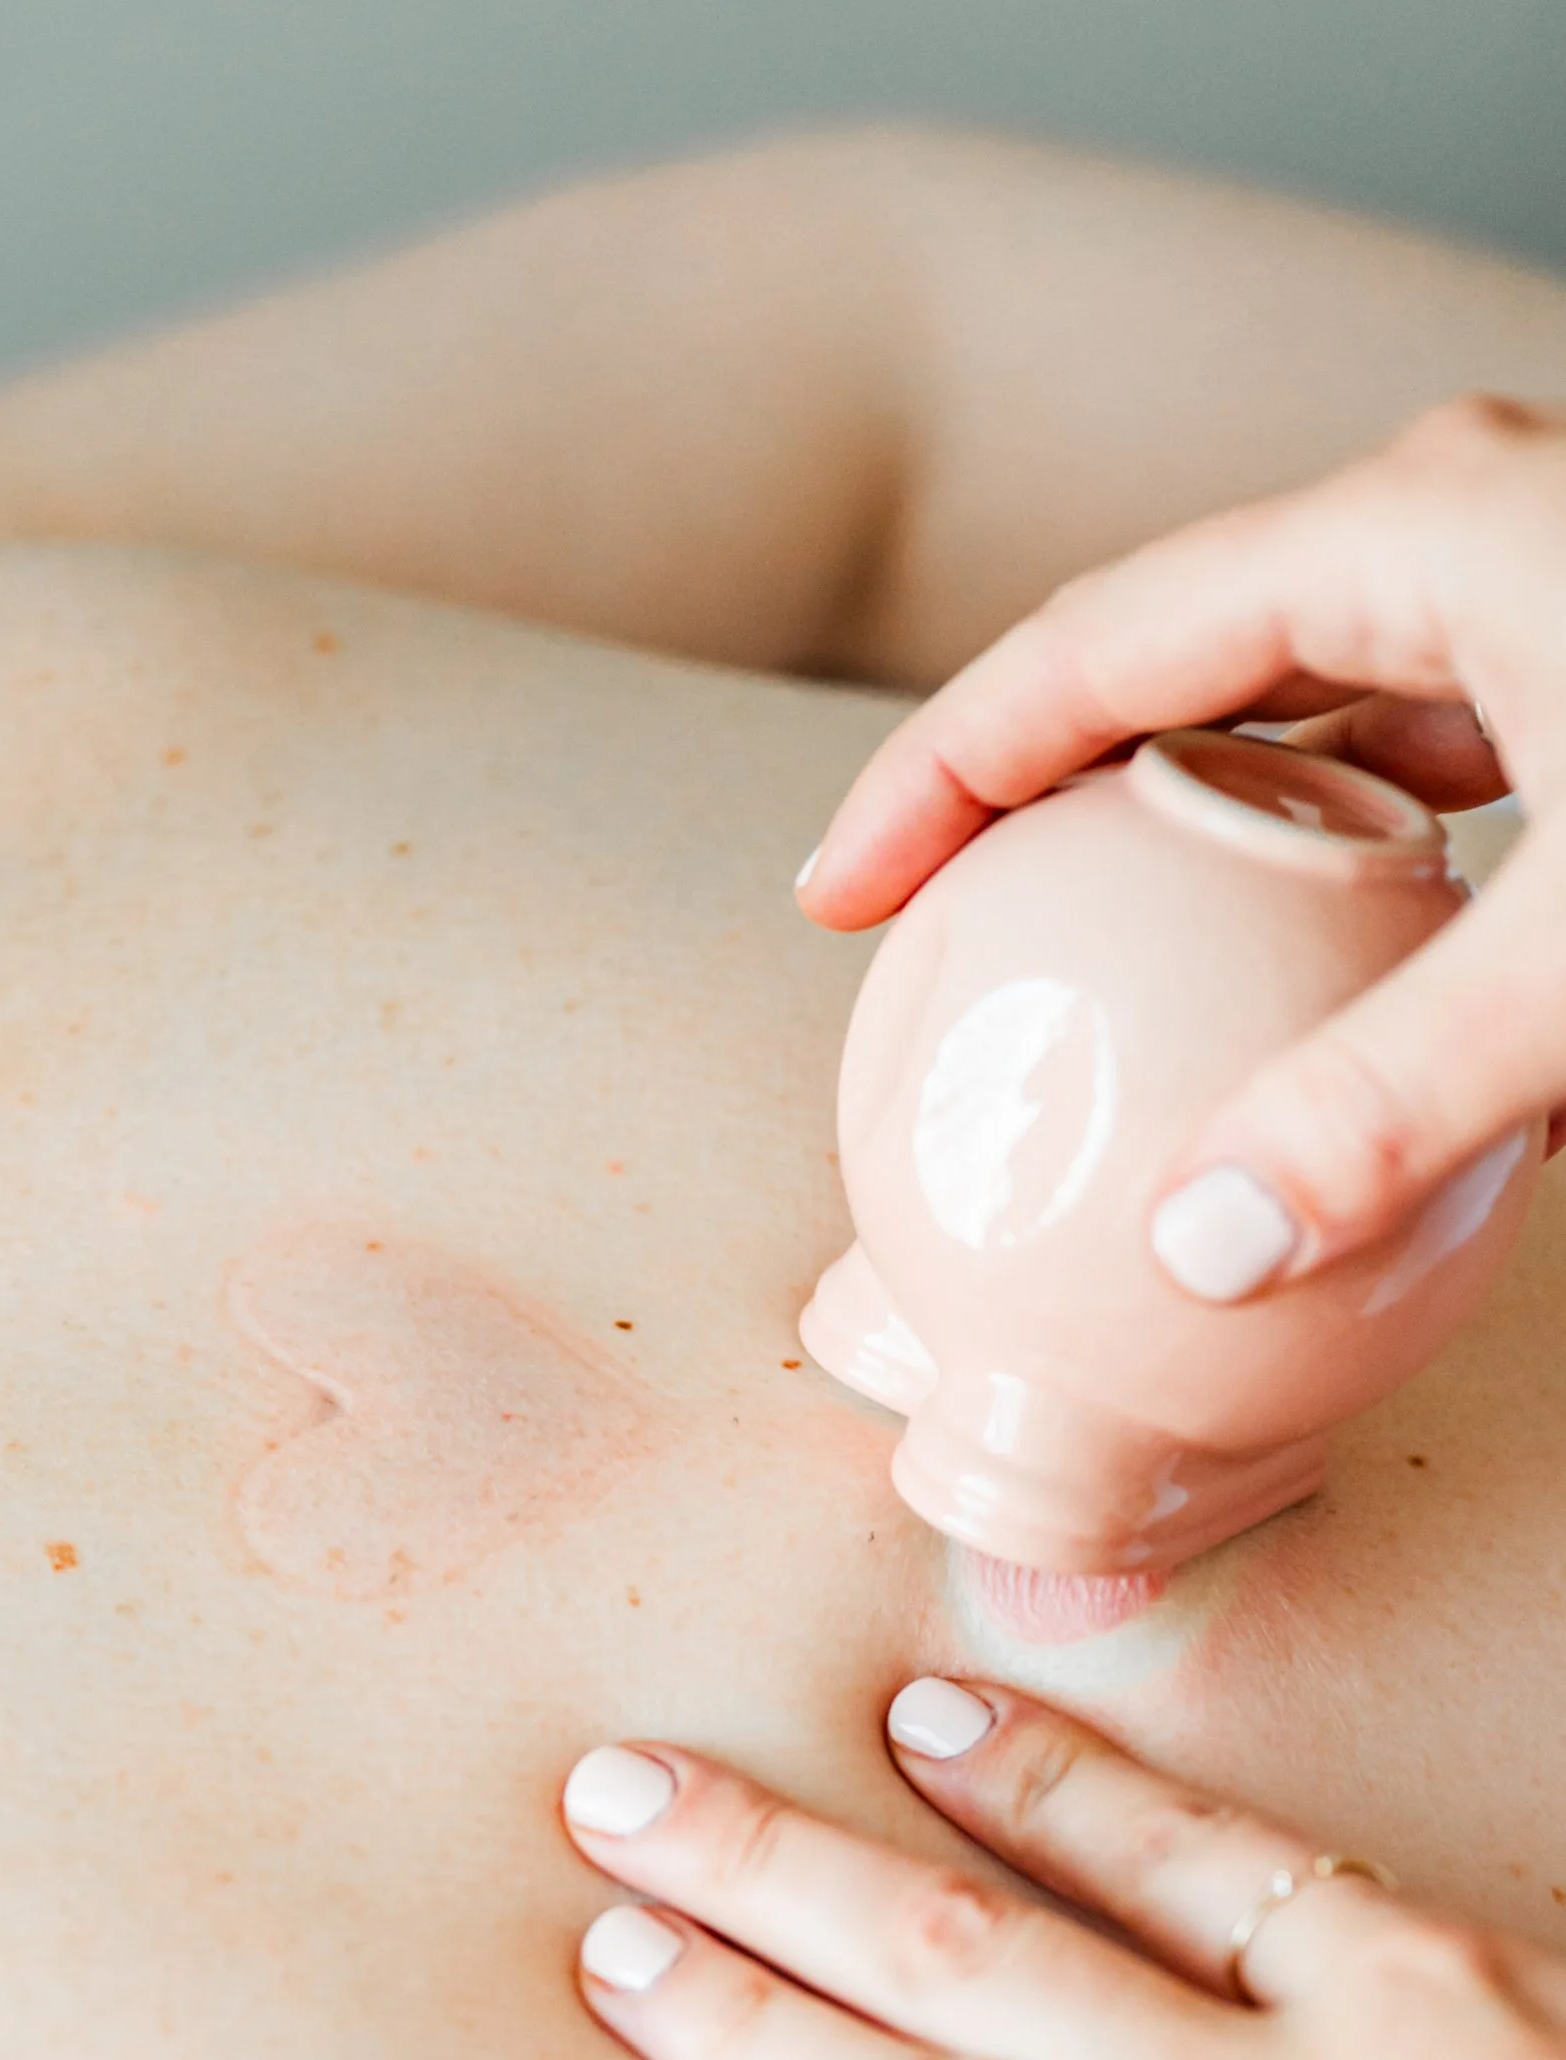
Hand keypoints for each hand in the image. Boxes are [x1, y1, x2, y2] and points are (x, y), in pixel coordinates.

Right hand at [800, 393, 1565, 1295]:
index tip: (837, 900)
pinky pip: (1417, 769)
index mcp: (1416, 533)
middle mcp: (1468, 531)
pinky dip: (1334, 871)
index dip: (939, 772)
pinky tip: (1322, 988)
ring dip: (1191, 838)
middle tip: (938, 941)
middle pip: (1177, 659)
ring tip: (1092, 974)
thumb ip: (1393, 1102)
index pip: (1095, 648)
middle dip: (1043, 799)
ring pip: (1304, 712)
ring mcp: (1545, 595)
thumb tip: (1201, 1255)